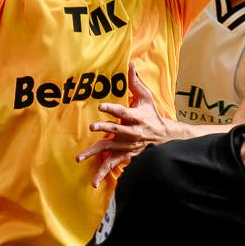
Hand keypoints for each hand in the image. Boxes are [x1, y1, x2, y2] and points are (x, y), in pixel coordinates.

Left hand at [80, 67, 178, 185]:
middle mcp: (131, 132)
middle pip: (116, 131)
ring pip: (109, 150)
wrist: (165, 138)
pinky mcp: (125, 155)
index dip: (113, 109)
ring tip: (79, 158)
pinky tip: (94, 182)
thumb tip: (131, 62)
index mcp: (136, 117)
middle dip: (105, 129)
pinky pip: (113, 165)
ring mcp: (127, 146)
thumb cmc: (153, 115)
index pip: (123, 112)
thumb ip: (135, 82)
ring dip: (95, 154)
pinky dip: (103, 172)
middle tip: (93, 128)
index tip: (101, 106)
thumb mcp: (146, 97)